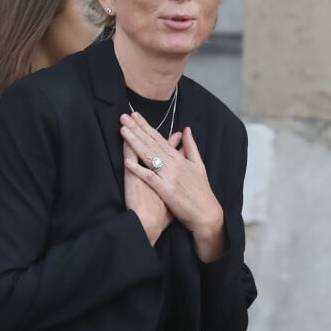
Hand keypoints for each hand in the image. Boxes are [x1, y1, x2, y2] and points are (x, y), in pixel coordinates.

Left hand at [120, 112, 224, 261]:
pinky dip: (138, 169)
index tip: (134, 116)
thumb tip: (186, 129)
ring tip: (123, 131)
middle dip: (137, 129)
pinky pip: (149, 177)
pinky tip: (127, 161)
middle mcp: (173, 164)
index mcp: (179, 158)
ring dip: (135, 143)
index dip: (146, 126)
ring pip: (149, 156)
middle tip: (124, 117)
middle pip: (152, 143)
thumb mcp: (199, 165)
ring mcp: (169, 176)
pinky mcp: (166, 190)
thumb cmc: (202, 191)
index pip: (159, 138)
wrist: (207, 214)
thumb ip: (191, 146)